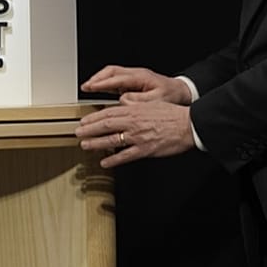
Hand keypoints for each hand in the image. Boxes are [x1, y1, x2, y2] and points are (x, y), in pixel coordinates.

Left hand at [74, 100, 196, 167]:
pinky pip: (126, 156)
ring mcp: (138, 137)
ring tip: (85, 146)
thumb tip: (121, 107)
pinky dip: (113, 159)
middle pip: (105, 126)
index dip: (93, 118)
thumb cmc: (172, 114)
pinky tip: (105, 162)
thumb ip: (134, 107)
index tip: (83, 121)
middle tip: (78, 133)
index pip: (108, 113)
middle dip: (89, 130)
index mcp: (134, 110)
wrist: (188, 124)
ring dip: (96, 143)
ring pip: (112, 140)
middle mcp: (133, 123)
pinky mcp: (145, 149)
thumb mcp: (150, 104)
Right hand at [81, 65, 191, 104]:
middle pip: (111, 71)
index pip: (116, 78)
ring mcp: (134, 76)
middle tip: (85, 87)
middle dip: (96, 79)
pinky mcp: (134, 81)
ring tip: (88, 87)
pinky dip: (105, 82)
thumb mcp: (157, 100)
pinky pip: (115, 78)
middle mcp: (136, 74)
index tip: (90, 87)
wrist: (181, 92)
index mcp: (140, 77)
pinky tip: (99, 88)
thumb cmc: (172, 96)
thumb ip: (138, 101)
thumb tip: (122, 100)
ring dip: (99, 79)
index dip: (102, 83)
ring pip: (112, 73)